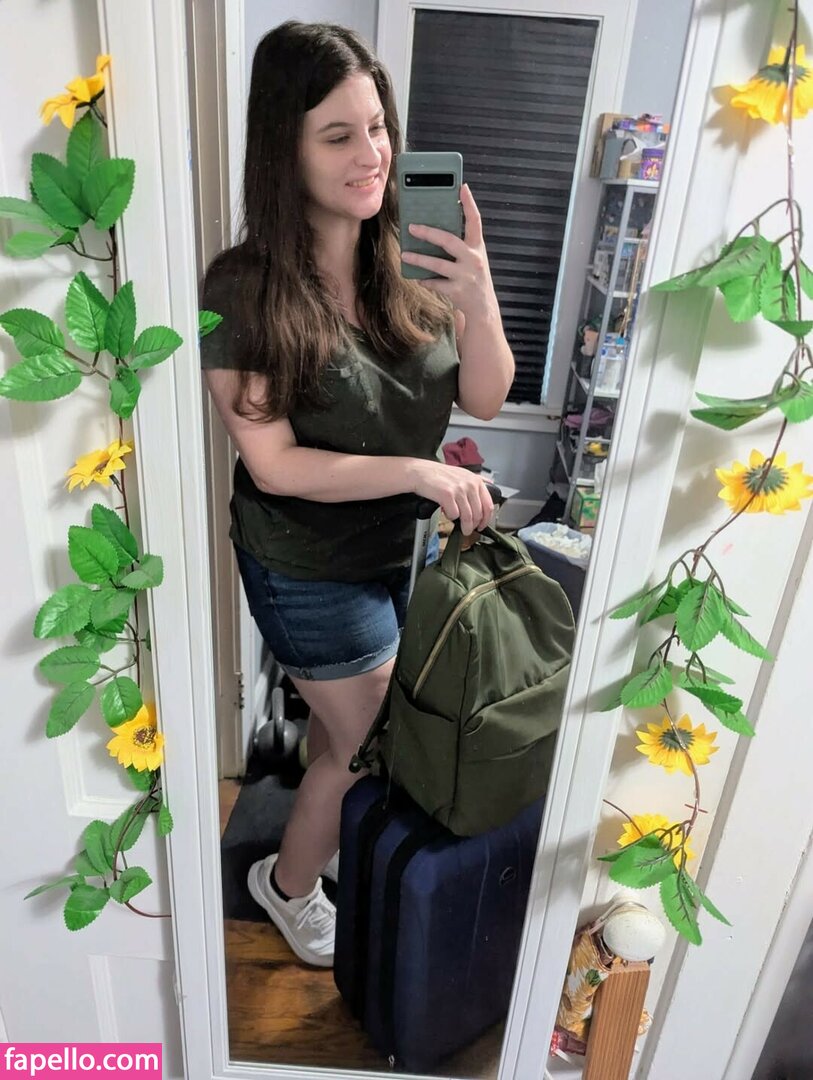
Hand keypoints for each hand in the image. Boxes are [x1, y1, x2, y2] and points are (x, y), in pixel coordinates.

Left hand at [400, 183, 497, 320]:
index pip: (475, 221)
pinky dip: (425, 280)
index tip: (462, 187)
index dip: (469, 203)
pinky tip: (418, 277)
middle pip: (449, 241)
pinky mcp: (457, 291)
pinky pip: (436, 283)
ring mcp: (466, 276)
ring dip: (419, 259)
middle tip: (411, 227)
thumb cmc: (473, 276)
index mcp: (477, 246)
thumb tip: (434, 229)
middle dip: (428, 233)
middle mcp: (474, 259)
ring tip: (405, 254)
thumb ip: (460, 243)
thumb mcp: (472, 256)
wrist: (483, 307)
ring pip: (438, 264)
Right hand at [409, 459, 492, 535]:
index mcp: (475, 480)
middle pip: (478, 513)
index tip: (482, 525)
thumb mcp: (461, 474)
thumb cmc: (438, 475)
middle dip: (475, 525)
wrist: (420, 472)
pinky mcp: (448, 495)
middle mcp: (469, 484)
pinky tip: (447, 513)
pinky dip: (451, 518)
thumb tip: (489, 487)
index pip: (488, 504)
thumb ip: (475, 482)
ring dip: (465, 526)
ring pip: (468, 516)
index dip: (486, 519)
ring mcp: (459, 490)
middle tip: (470, 529)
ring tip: (463, 529)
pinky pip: (454, 515)